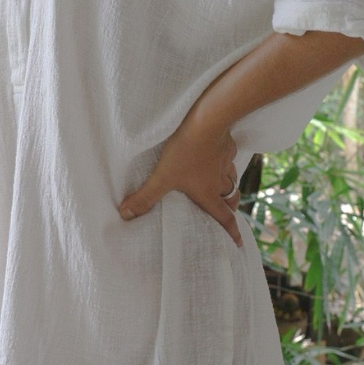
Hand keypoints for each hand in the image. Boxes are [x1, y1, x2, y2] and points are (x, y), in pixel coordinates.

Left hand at [118, 108, 243, 246]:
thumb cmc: (185, 152)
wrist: (207, 121)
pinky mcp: (226, 145)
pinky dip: (225, 161)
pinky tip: (217, 154)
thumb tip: (125, 214)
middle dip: (230, 207)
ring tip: (222, 186)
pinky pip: (229, 157)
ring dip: (228, 185)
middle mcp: (220, 180)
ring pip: (232, 179)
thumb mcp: (161, 177)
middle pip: (231, 198)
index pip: (224, 217)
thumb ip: (145, 197)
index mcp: (208, 193)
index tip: (238, 243)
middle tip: (227, 211)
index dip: (232, 232)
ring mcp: (225, 162)